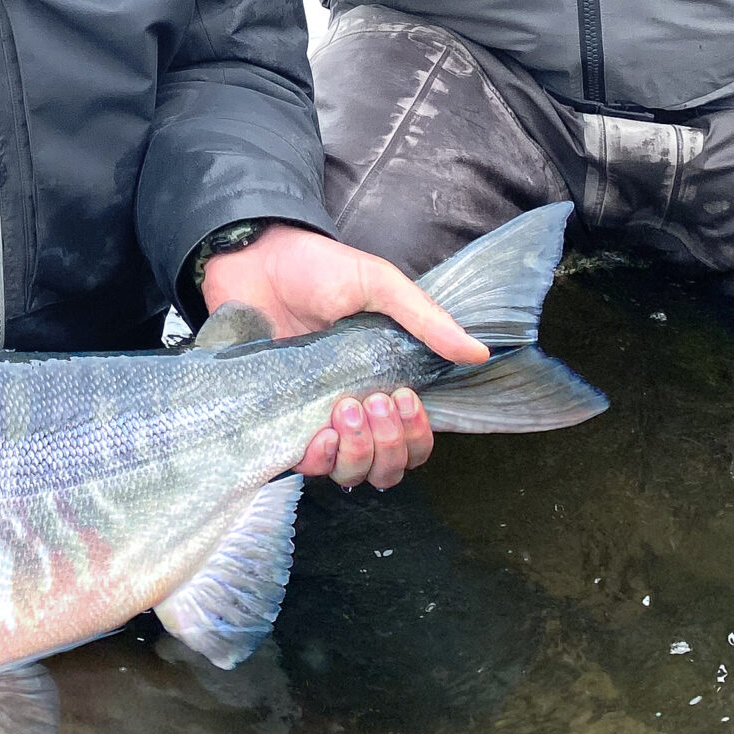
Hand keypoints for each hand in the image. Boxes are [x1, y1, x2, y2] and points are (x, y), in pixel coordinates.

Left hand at [201, 224, 486, 490]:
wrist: (254, 260)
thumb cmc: (318, 269)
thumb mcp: (379, 284)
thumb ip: (426, 320)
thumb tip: (479, 352)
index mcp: (386, 381)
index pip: (416, 441)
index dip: (417, 436)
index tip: (405, 398)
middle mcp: (355, 410)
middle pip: (388, 468)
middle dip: (391, 445)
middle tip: (375, 400)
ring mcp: (317, 419)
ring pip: (352, 473)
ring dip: (358, 452)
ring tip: (345, 407)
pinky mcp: (281, 422)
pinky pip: (307, 467)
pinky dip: (321, 459)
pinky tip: (321, 432)